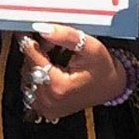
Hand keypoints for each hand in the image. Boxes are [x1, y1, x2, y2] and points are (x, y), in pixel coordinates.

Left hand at [18, 21, 135, 121]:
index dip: (30, 42)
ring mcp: (46, 108)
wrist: (111, 87)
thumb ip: (66, 36)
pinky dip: (36, 76)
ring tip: (53, 56)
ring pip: (27, 78)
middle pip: (29, 67)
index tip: (27, 31)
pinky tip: (51, 70)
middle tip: (50, 43)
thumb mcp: (90, 46)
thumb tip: (41, 28)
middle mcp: (49, 101)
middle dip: (36, 53)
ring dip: (35, 64)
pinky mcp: (46, 110)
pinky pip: (31, 88)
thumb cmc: (103, 67)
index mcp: (58, 86)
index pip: (33, 58)